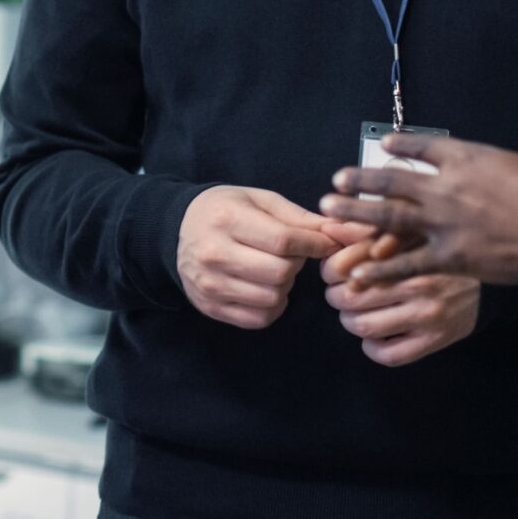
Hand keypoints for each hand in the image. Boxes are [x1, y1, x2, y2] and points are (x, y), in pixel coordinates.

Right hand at [177, 186, 344, 328]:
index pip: (284, 241)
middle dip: (296, 264)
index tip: (327, 243)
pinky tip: (265, 287)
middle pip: (280, 273)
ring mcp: (209, 284)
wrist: (177, 230)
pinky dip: (272, 306)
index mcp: (227, 219)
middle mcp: (214, 253)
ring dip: (284, 286)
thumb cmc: (226, 210)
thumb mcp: (259, 200)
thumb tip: (339, 233)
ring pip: (272, 298)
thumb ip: (299, 217)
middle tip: (291, 254)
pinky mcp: (210, 306)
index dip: (315, 244)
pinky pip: (258, 318)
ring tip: (274, 268)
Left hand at [317, 119, 517, 285]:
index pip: (425, 147)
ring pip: (389, 217)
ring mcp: (444, 223)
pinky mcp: (449, 257)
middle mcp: (447, 188)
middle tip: (336, 181)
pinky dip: (382, 269)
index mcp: (468, 159)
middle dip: (361, 181)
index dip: (402, 146)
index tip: (384, 146)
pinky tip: (359, 273)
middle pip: (393, 181)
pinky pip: (407, 264)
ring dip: (357, 213)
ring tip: (330, 212)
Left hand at [321, 237, 478, 365]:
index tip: (332, 272)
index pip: (348, 265)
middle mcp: (419, 284)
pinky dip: (371, 348)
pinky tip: (374, 337)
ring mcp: (428, 315)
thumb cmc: (433, 256)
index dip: (330, 270)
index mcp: (408, 252)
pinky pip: (389, 355)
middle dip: (336, 296)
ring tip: (355, 313)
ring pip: (364, 327)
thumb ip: (365, 233)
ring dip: (350, 321)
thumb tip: (327, 229)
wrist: (484, 285)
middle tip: (340, 293)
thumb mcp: (403, 235)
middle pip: (350, 298)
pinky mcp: (435, 340)